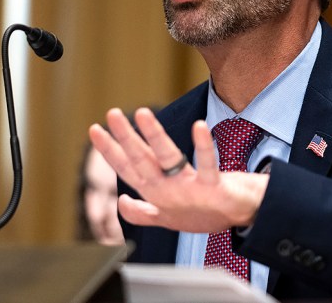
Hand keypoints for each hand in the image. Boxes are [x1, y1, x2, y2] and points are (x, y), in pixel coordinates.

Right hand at [88, 107, 268, 232]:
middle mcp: (167, 191)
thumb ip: (141, 212)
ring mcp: (188, 189)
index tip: (95, 129)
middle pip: (142, 160)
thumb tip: (121, 202)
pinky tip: (199, 125)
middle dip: (126, 137)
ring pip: (168, 159)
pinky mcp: (212, 187)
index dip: (110, 151)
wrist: (236, 218)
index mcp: (155, 194)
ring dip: (155, 136)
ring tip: (144, 113)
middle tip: (113, 113)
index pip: (127, 169)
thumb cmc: (202, 214)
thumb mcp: (165, 218)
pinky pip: (207, 164)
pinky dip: (203, 146)